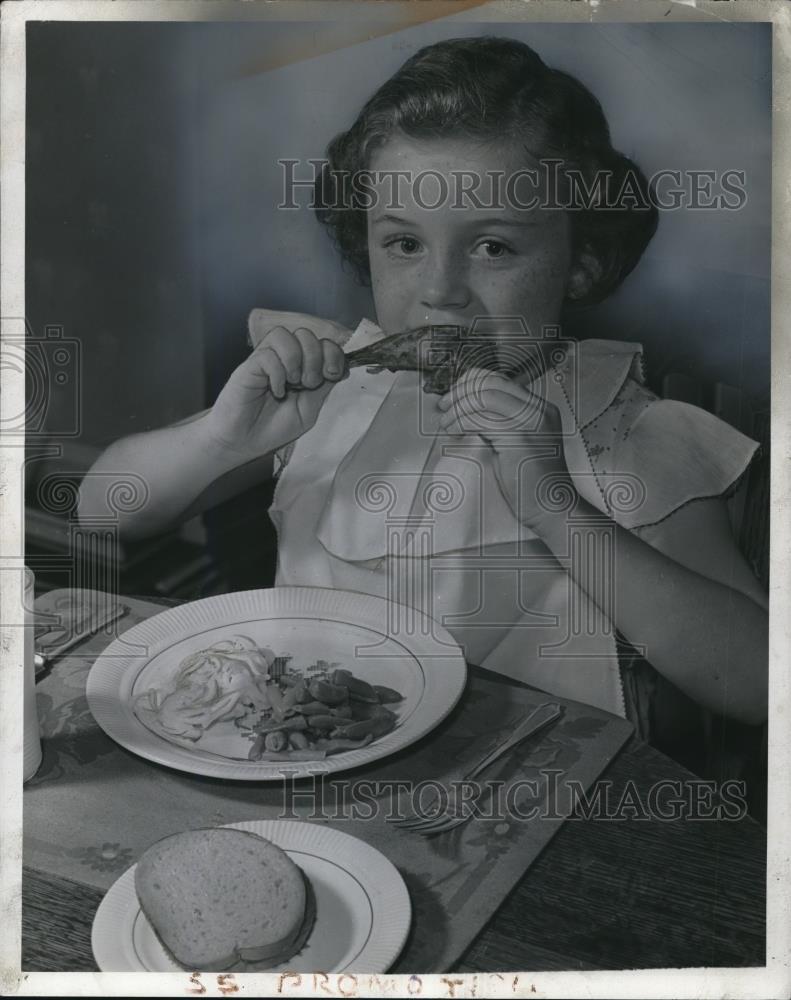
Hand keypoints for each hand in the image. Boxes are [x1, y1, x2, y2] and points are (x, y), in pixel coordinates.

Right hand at [204, 310, 351, 460]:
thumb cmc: (274, 427)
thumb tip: (341, 368)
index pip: (324, 343)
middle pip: (307, 335)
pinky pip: (268, 355)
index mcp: (303, 367)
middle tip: (308, 384)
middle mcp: (285, 359)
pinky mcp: (249, 366)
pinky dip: (278, 373)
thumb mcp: (309, 410)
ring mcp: (266, 359)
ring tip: (292, 384)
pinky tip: (276, 391)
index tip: (332, 375)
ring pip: (285, 335)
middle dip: (315, 359)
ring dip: (296, 360)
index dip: (333, 354)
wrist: (245, 442)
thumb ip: (323, 389)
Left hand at [437, 369, 575, 530]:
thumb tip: (468, 412)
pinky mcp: (519, 439)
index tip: (452, 396)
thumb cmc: (533, 484)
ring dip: (458, 409)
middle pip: (489, 383)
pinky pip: (480, 420)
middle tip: (444, 407)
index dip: (469, 383)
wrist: (553, 509)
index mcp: (540, 408)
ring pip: (482, 398)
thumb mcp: (517, 444)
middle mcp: (538, 410)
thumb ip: (500, 424)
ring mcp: (531, 423)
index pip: (498, 379)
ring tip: (447, 424)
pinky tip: (455, 432)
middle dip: (459, 392)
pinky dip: (461, 422)